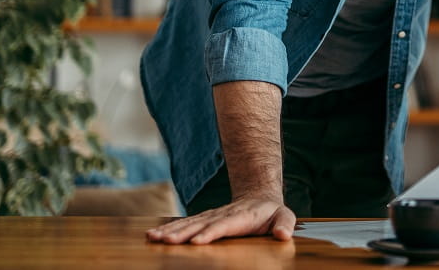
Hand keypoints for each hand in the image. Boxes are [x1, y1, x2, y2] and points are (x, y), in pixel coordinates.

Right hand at [145, 195, 295, 244]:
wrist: (259, 197)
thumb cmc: (272, 212)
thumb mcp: (285, 216)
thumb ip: (285, 224)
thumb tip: (283, 235)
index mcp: (242, 216)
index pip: (224, 225)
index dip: (210, 233)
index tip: (197, 241)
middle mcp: (223, 215)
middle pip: (200, 224)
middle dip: (182, 233)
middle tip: (166, 241)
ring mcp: (211, 216)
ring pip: (189, 223)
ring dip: (171, 231)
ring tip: (153, 238)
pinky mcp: (204, 219)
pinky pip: (185, 224)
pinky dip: (169, 229)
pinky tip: (154, 235)